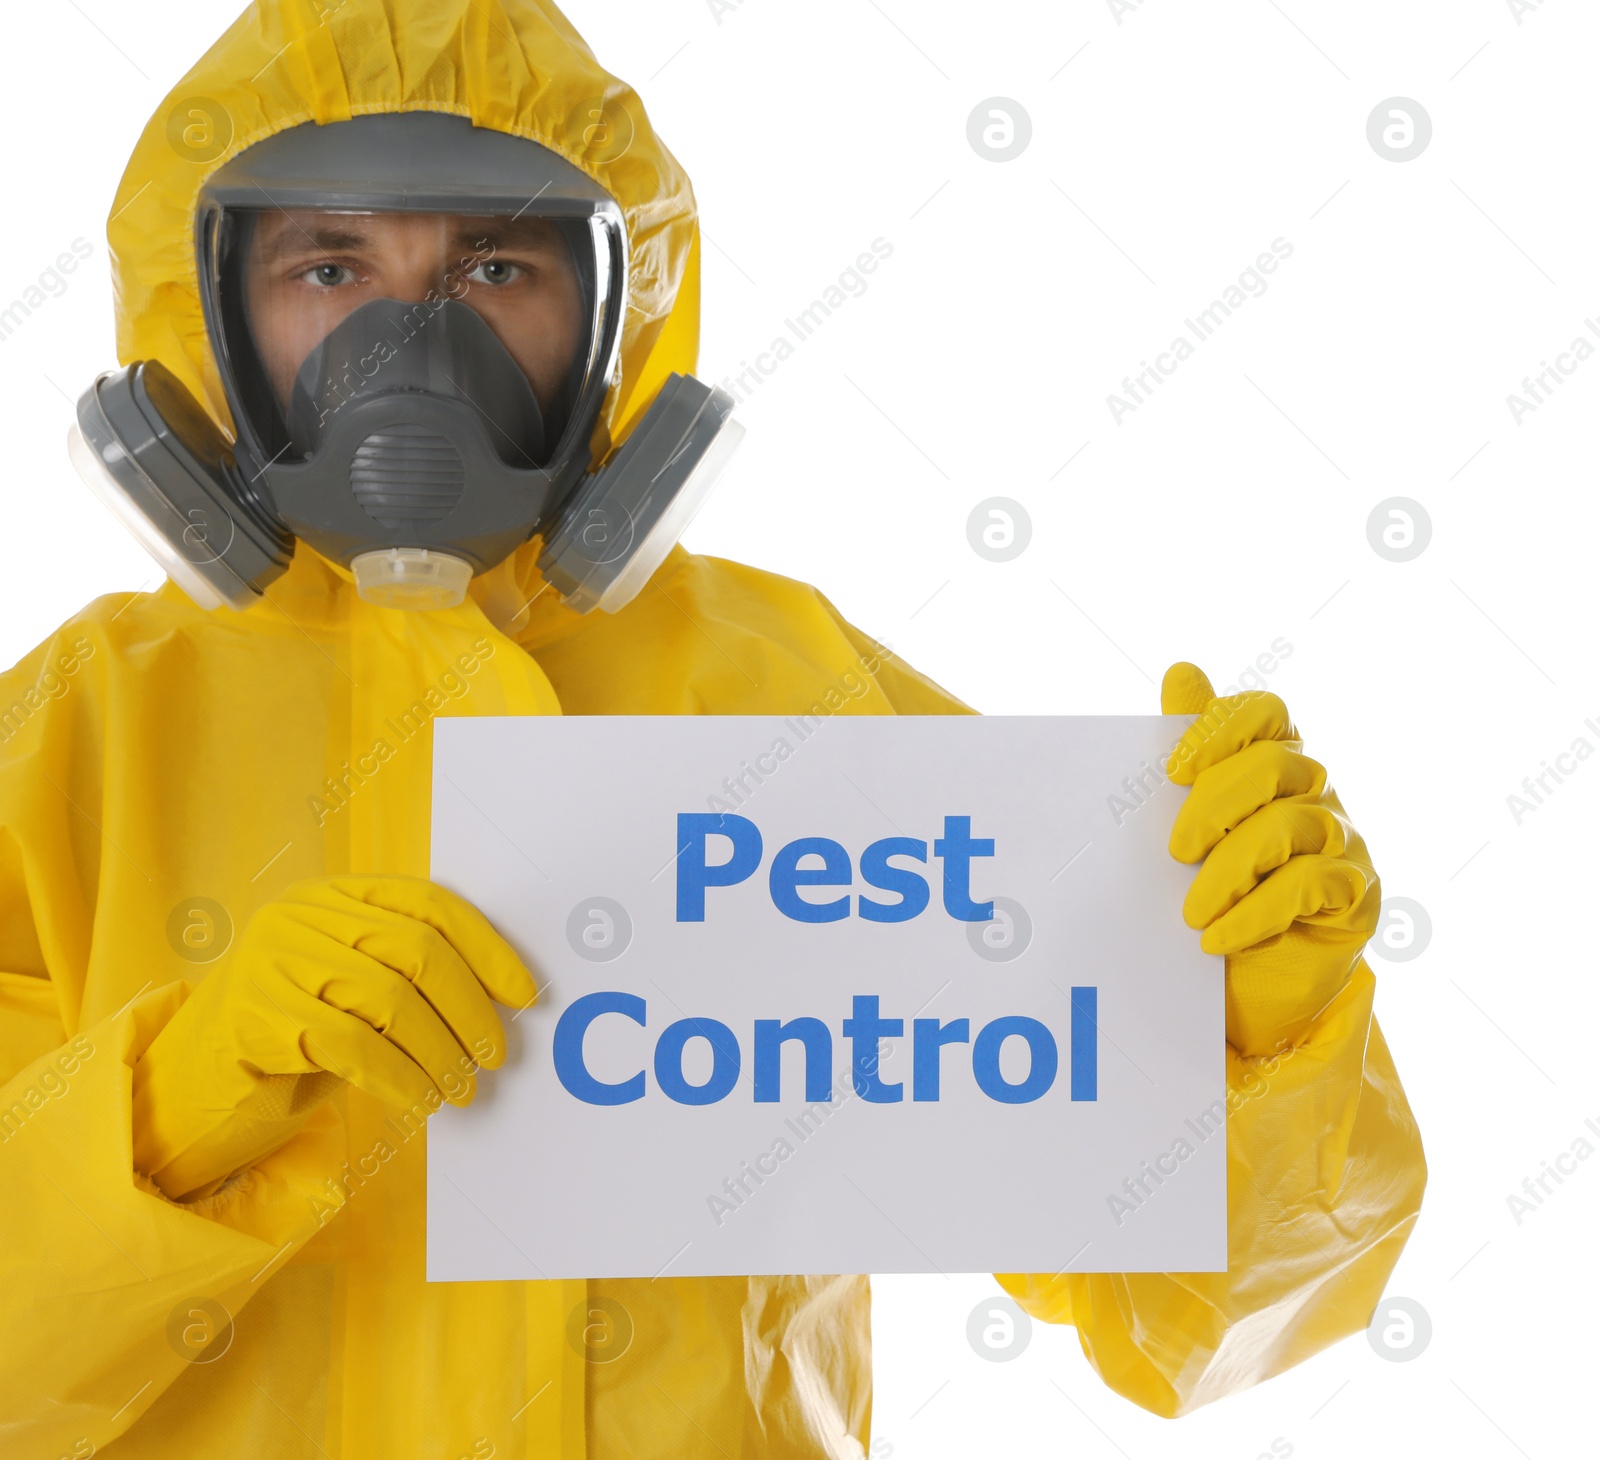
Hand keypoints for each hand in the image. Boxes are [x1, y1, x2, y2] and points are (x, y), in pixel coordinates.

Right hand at [131, 875, 536, 1199]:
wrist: (194, 1082)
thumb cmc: (297, 1030)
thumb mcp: (353, 982)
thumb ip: (408, 971)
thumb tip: (504, 1000)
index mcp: (335, 893)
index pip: (431, 904)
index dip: (487, 949)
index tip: (525, 995)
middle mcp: (301, 914)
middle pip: (416, 950)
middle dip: (469, 1008)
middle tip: (495, 1056)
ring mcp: (273, 960)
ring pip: (389, 1000)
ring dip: (440, 1052)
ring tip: (462, 1089)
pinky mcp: (256, 1015)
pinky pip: (353, 1046)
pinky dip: (401, 1077)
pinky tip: (422, 1100)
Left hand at [1161, 662, 1379, 1055]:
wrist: (1249, 984)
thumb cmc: (1215, 891)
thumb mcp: (1192, 825)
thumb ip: (1191, 751)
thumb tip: (1181, 671)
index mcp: (1275, 761)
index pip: (1266, 713)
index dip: (1221, 729)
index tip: (1172, 770)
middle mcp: (1315, 790)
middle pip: (1274, 765)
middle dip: (1213, 806)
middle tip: (1173, 853)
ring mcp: (1341, 839)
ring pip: (1287, 827)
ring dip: (1227, 872)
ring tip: (1190, 912)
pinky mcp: (1355, 893)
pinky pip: (1309, 885)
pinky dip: (1253, 913)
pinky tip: (1217, 937)